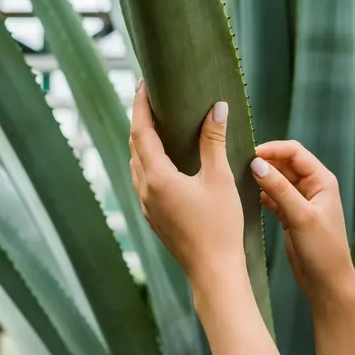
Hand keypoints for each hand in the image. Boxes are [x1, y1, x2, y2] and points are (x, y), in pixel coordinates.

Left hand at [129, 80, 245, 286]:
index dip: (140, 105)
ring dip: (143, 140)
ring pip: (137, 164)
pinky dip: (150, 160)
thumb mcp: (220, 179)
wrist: (214, 271)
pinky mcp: (155, 216)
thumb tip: (217, 108)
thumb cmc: (220, 226)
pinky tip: (166, 159)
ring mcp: (148, 205)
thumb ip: (214, 141)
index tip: (143, 83)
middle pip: (134, 145)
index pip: (140, 131)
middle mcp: (145, 189)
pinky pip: (144, 179)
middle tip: (151, 97)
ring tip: (158, 122)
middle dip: (140, 119)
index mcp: (157, 177)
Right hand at [250, 141, 354, 300]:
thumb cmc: (322, 249)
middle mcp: (312, 186)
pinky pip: (273, 197)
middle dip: (264, 162)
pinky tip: (245, 195)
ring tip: (238, 177)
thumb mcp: (301, 216)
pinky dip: (261, 194)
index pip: (294, 152)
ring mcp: (300, 201)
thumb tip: (256, 164)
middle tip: (238, 164)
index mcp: (322, 180)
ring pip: (277, 180)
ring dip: (261, 178)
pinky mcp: (290, 215)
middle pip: (284, 163)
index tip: (249, 153)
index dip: (272, 149)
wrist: (327, 282)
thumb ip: (279, 189)